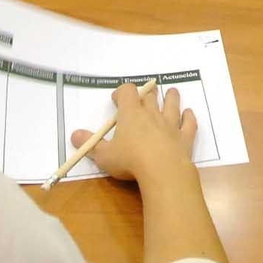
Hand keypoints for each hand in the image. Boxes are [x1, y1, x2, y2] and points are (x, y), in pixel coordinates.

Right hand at [73, 83, 197, 187]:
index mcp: (131, 114)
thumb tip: (74, 134)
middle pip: (151, 96)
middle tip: (145, 96)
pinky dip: (189, 117)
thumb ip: (90, 144)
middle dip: (147, 94)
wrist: (163, 171)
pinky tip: (189, 114)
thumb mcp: (104, 155)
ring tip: (171, 93)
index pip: (128, 92)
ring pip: (172, 105)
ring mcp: (171, 124)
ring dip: (171, 98)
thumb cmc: (130, 161)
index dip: (123, 92)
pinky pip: (189, 123)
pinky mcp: (184, 137)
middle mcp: (152, 114)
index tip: (118, 99)